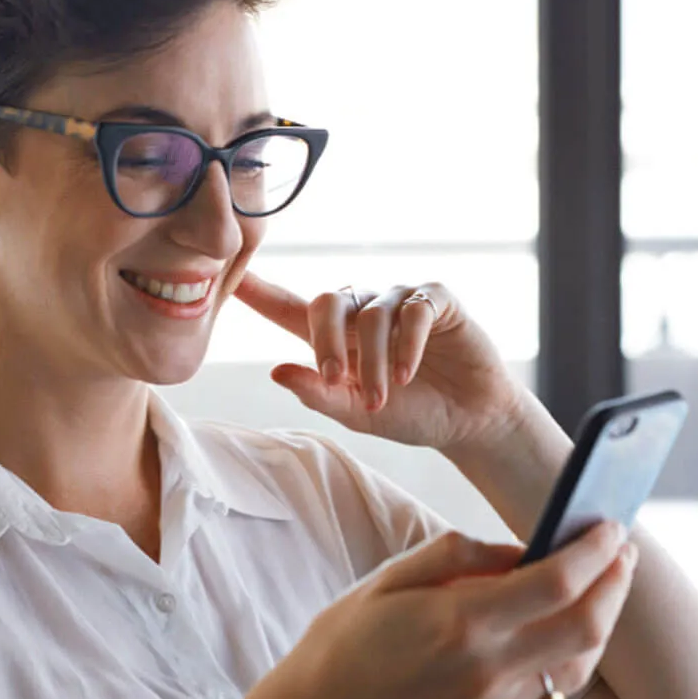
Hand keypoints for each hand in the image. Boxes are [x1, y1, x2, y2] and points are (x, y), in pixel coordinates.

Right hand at [229, 521, 636, 698]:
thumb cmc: (344, 643)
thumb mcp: (389, 578)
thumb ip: (458, 555)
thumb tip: (521, 549)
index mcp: (458, 622)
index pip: (557, 582)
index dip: (594, 552)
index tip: (609, 528)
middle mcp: (484, 673)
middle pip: (586, 627)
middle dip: (614, 586)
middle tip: (620, 555)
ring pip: (574, 667)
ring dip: (595, 625)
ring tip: (594, 593)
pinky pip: (544, 697)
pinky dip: (558, 661)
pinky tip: (547, 637)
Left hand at [233, 270, 523, 452]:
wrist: (467, 422)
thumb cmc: (409, 414)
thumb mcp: (356, 414)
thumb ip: (319, 393)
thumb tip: (277, 371)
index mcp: (336, 337)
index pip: (290, 308)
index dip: (260, 292)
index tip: (230, 276)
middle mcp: (364, 310)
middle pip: (326, 302)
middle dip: (326, 344)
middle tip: (337, 380)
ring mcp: (400, 301)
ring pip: (370, 315)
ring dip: (374, 361)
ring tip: (382, 398)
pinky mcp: (436, 300)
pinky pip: (411, 310)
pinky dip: (405, 345)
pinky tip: (408, 374)